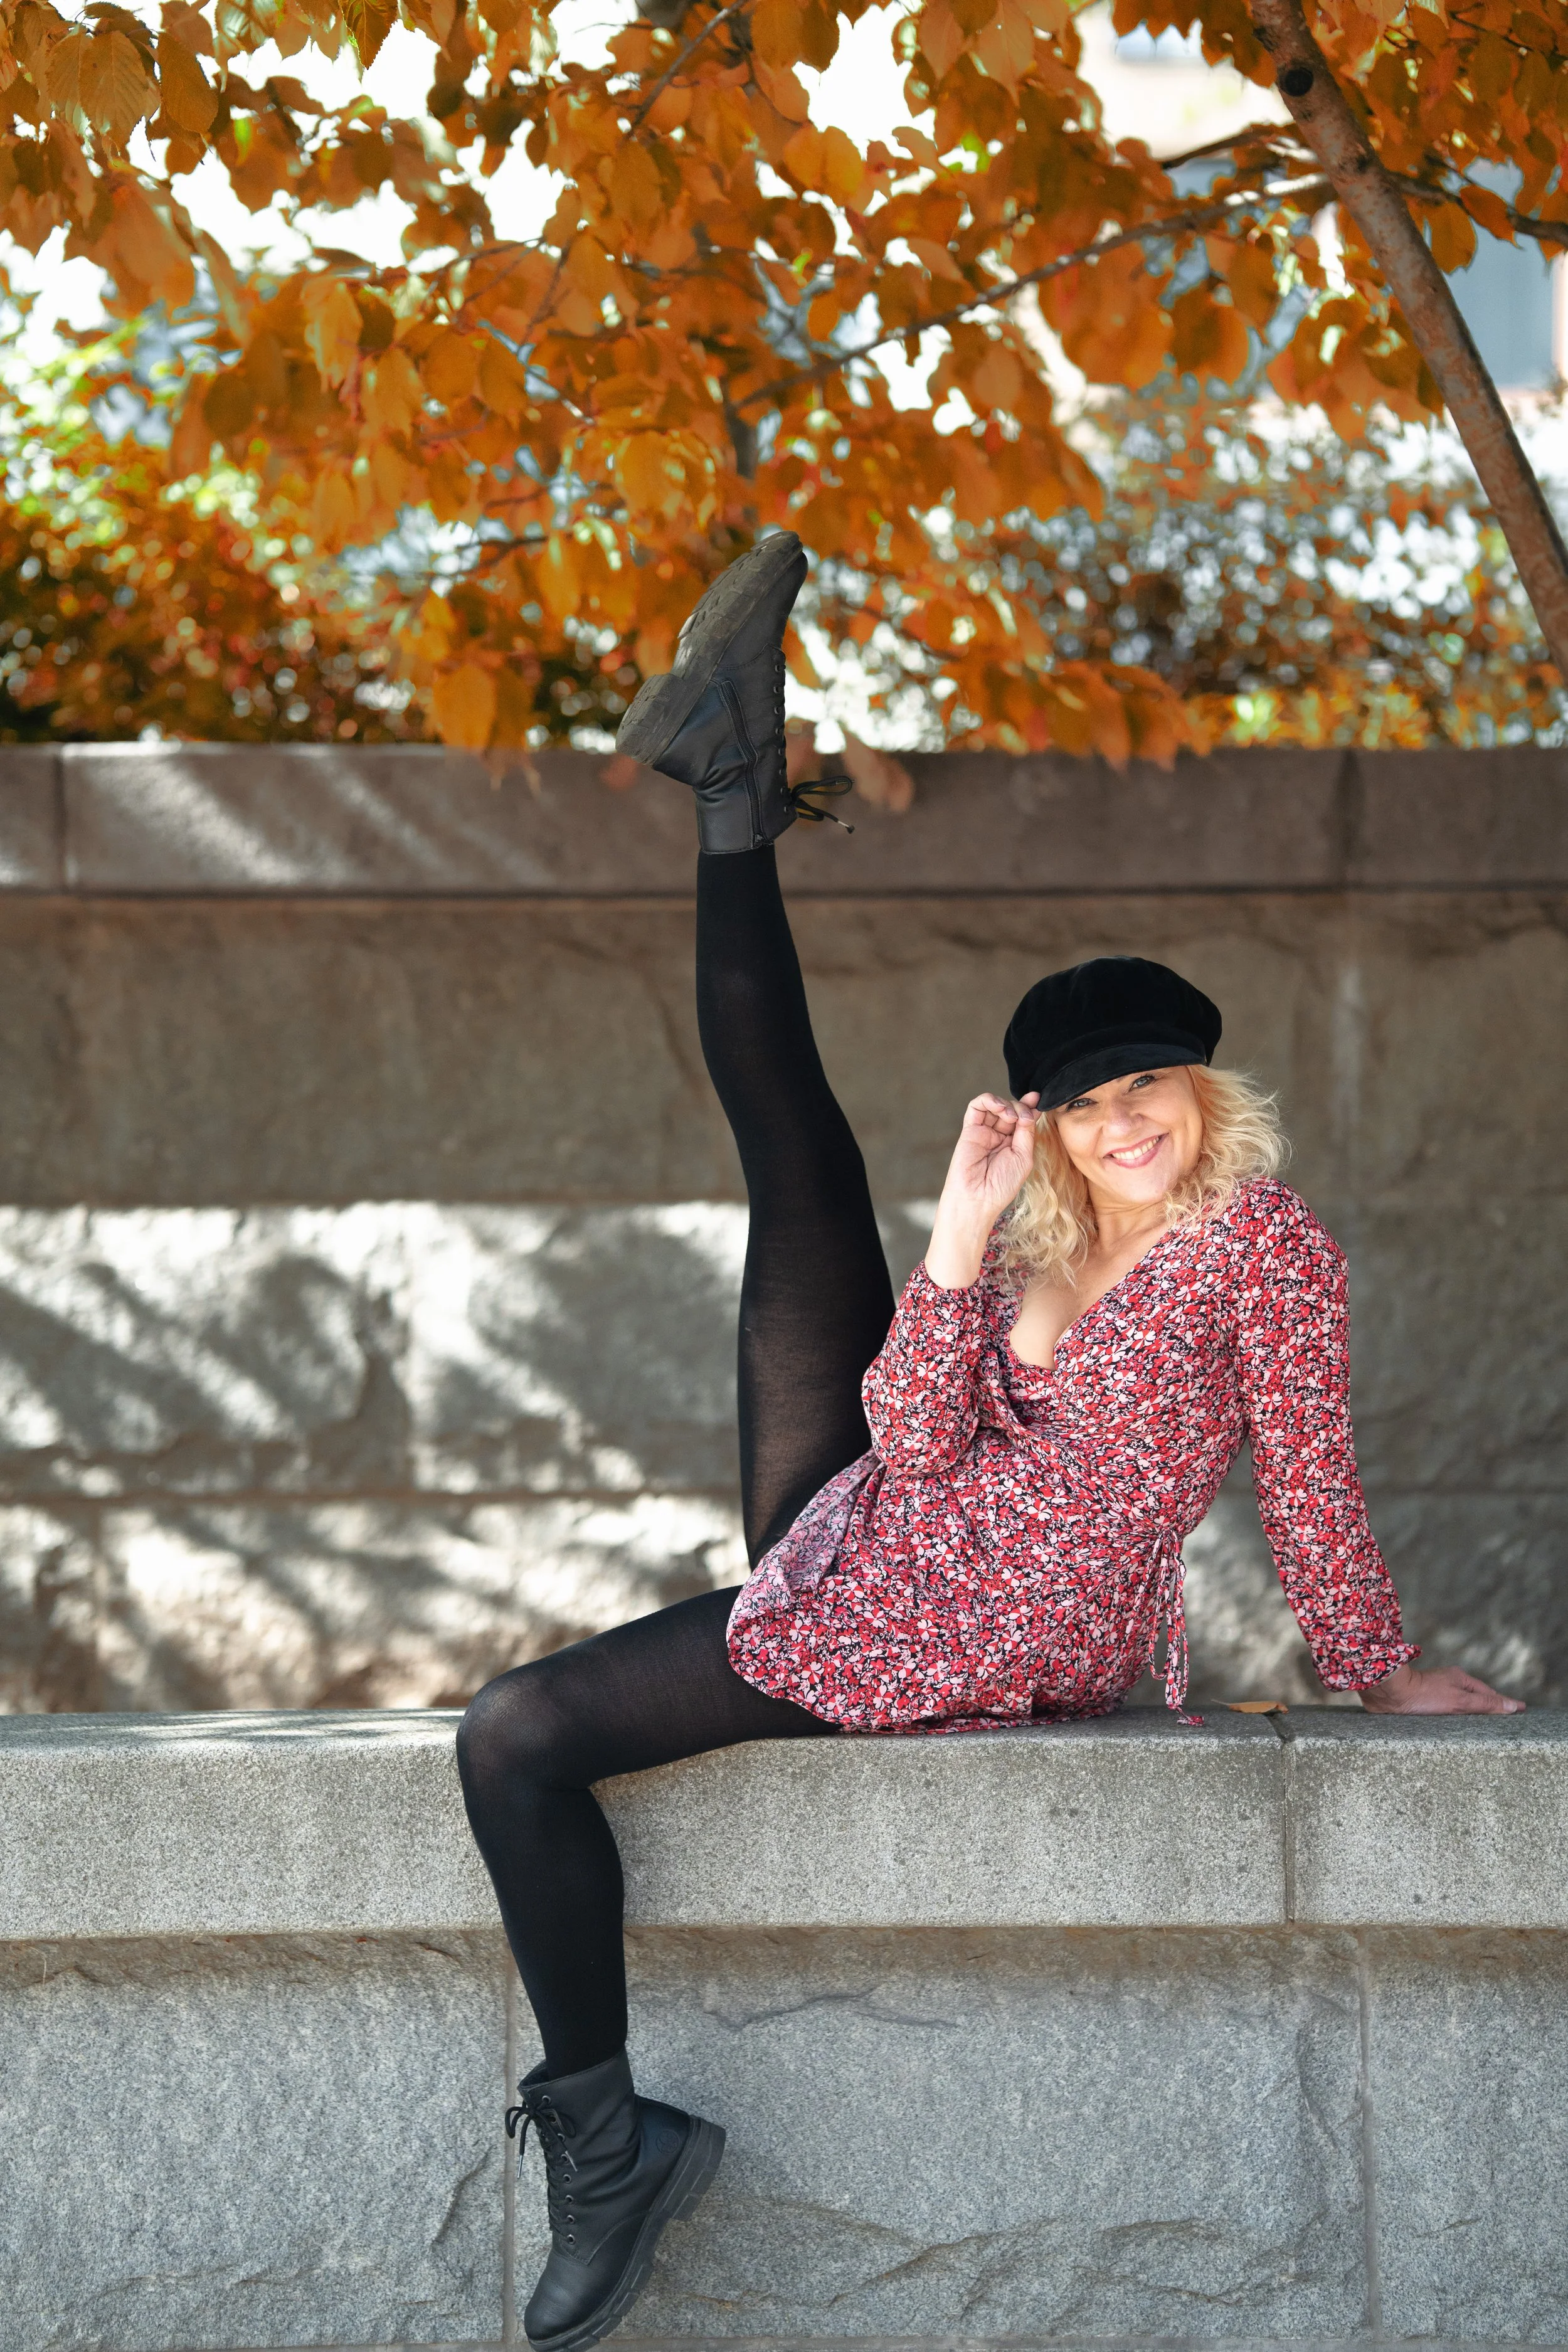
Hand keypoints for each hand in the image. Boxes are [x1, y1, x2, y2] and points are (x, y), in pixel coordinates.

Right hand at [925, 1092, 1039, 1288]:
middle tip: (1025, 1117)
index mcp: (1014, 1144)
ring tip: (1012, 1116)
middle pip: (1012, 1109)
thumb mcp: (1024, 1157)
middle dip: (1021, 1107)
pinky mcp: (970, 1129)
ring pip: (995, 1105)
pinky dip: (989, 1100)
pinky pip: (977, 1106)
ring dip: (1007, 1104)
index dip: (1030, 1107)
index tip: (1038, 1098)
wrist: (978, 1198)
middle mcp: (999, 1136)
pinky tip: (1000, 1109)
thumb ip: (1026, 1132)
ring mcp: (984, 1132)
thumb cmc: (1002, 1184)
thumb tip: (1030, 1110)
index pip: (1023, 1119)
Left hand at [1358, 1661, 1523, 1713]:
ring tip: (1483, 1724)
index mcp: (1460, 1679)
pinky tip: (1454, 1726)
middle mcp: (1448, 1683)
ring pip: (1459, 1704)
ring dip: (1471, 1712)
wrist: (1389, 1694)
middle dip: (1489, 1706)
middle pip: (1474, 1697)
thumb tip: (1513, 1706)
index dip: (1503, 1703)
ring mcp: (1435, 1692)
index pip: (1489, 1694)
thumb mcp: (1460, 1701)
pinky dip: (1455, 1718)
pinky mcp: (1422, 1703)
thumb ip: (1486, 1704)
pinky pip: (1445, 1712)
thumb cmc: (1424, 1696)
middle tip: (1505, 1716)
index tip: (1520, 1709)